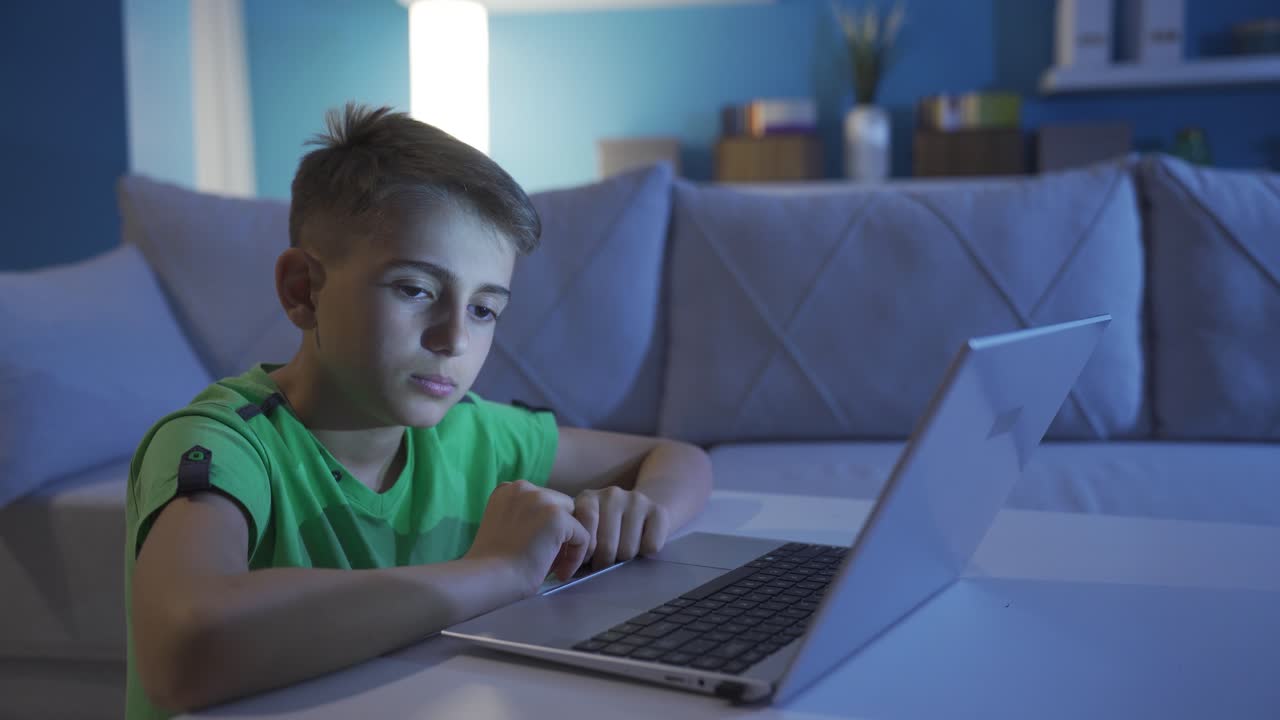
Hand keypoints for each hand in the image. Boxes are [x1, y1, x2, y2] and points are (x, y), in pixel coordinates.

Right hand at [465, 480, 589, 592]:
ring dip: (568, 544)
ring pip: (574, 520)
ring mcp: (541, 499)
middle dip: (560, 534)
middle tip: (550, 561)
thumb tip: (552, 530)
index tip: (536, 553)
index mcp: (507, 490)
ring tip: (556, 569)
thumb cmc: (491, 566)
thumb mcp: (504, 529)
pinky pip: (582, 536)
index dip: (544, 529)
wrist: (487, 579)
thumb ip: (524, 519)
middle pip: (561, 506)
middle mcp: (523, 488)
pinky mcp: (557, 517)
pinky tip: (560, 574)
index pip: (542, 503)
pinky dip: (576, 557)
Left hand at [573, 487, 670, 570]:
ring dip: (625, 558)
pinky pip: (650, 546)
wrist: (643, 510)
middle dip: (605, 562)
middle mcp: (611, 494)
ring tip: (622, 551)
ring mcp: (636, 500)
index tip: (587, 561)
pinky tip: (641, 543)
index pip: (585, 534)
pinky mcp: (657, 510)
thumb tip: (571, 568)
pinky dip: (646, 553)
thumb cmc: (608, 528)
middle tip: (606, 561)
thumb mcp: (587, 529)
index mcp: (587, 498)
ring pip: (628, 550)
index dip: (586, 555)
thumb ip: (578, 541)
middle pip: (607, 546)